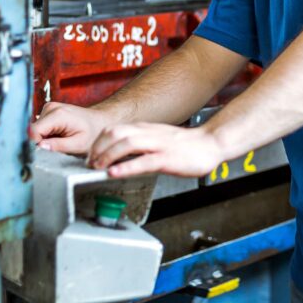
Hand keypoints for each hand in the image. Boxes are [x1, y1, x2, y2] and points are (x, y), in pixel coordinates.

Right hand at [28, 102, 118, 155]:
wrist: (100, 122)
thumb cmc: (92, 134)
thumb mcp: (78, 145)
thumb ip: (58, 146)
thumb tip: (39, 146)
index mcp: (58, 115)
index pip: (33, 131)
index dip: (35, 145)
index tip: (42, 154)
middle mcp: (50, 108)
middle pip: (33, 131)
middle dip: (40, 143)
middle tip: (55, 149)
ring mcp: (49, 108)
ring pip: (35, 130)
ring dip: (43, 139)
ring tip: (60, 142)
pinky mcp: (48, 111)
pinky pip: (40, 127)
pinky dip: (46, 135)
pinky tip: (58, 137)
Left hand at [89, 123, 225, 178]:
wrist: (211, 143)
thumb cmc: (185, 145)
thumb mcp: (157, 139)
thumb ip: (139, 143)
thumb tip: (118, 155)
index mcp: (145, 129)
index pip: (113, 129)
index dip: (97, 143)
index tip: (91, 157)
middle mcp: (149, 133)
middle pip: (115, 133)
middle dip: (98, 148)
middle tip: (90, 164)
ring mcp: (159, 145)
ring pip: (126, 143)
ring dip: (108, 156)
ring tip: (98, 168)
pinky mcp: (168, 158)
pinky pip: (144, 161)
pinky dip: (126, 167)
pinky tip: (115, 173)